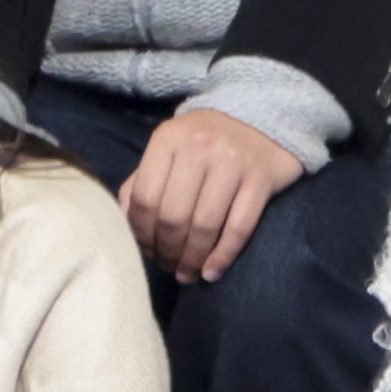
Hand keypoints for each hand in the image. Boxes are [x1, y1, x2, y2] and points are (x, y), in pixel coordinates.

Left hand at [120, 109, 305, 284]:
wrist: (265, 118)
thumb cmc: (208, 140)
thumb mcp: (171, 148)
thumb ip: (144, 179)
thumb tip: (125, 222)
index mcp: (169, 138)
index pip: (145, 198)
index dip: (142, 233)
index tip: (148, 251)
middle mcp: (200, 147)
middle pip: (174, 215)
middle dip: (168, 251)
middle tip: (169, 266)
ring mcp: (234, 161)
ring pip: (205, 225)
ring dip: (193, 258)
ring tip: (188, 273)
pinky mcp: (262, 177)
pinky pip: (239, 226)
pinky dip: (224, 255)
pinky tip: (213, 271)